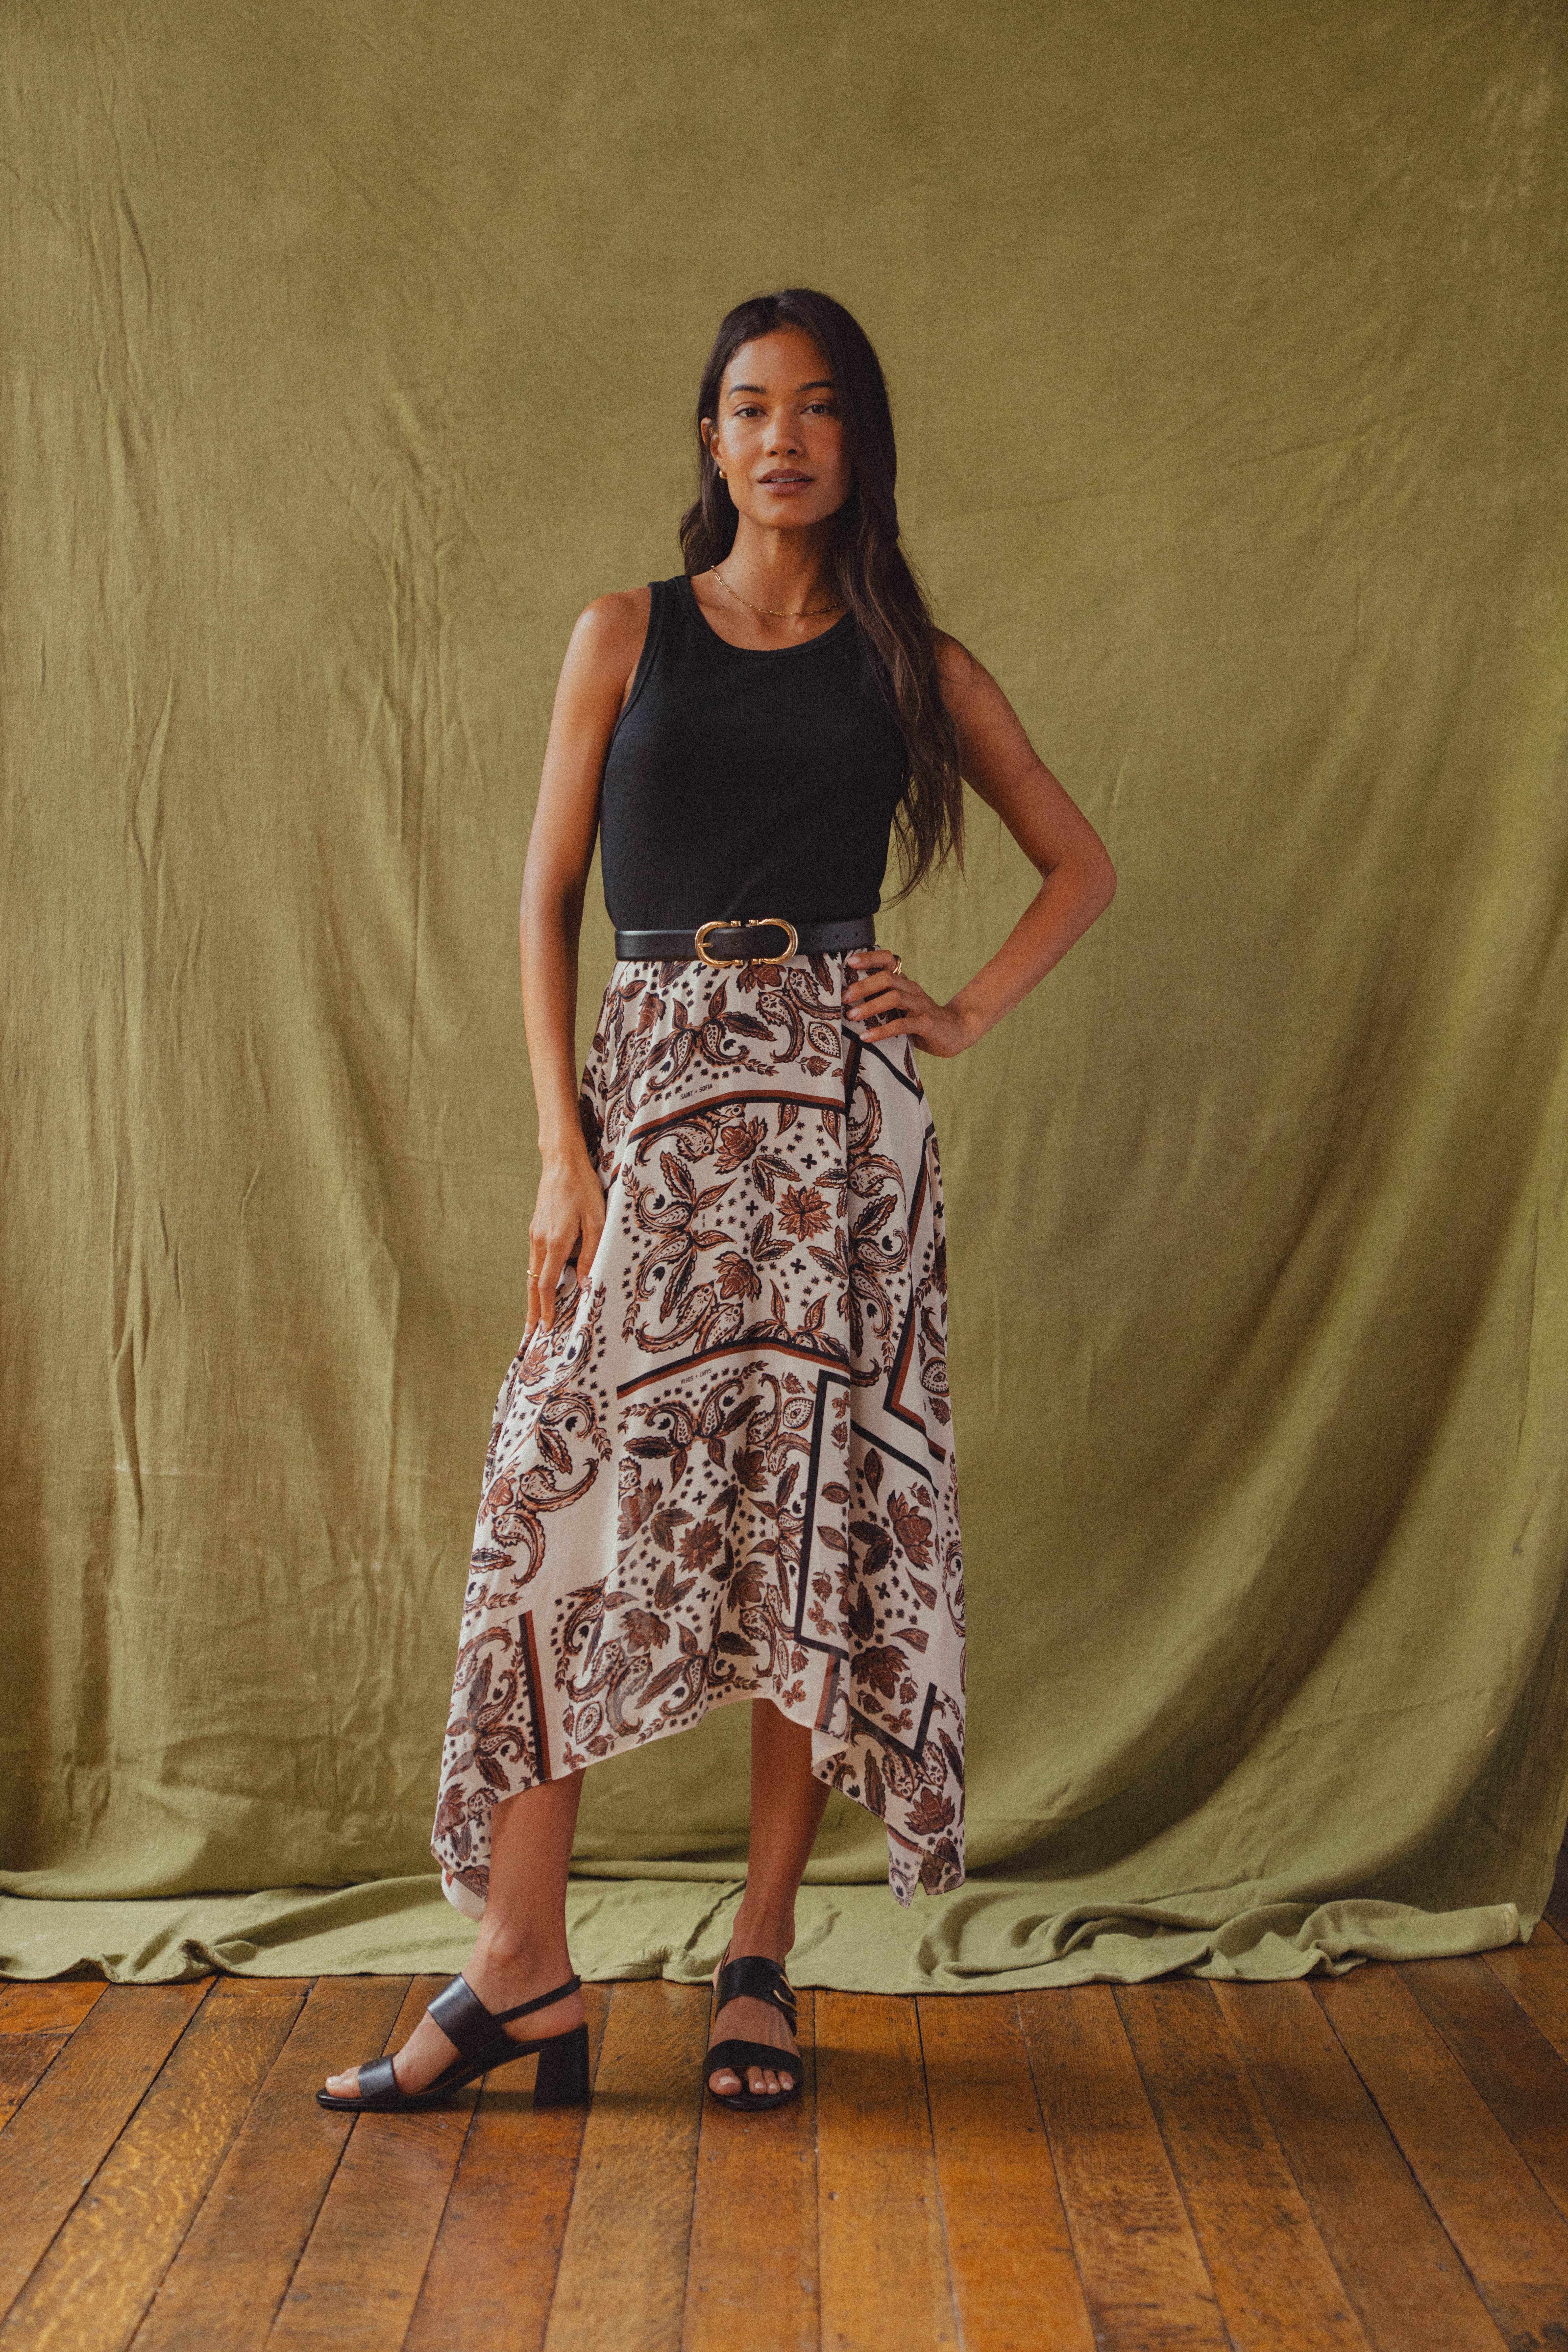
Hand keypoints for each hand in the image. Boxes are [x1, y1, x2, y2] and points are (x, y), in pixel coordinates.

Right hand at [524, 1150, 606, 1339]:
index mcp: (555, 1242)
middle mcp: (540, 1241)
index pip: (546, 1285)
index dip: (546, 1309)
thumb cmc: (583, 1189)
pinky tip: (543, 1284)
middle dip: (532, 1311)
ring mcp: (535, 1234)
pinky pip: (535, 1260)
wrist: (561, 1162)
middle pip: (533, 1284)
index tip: (545, 1329)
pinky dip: (536, 1278)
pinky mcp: (536, 1228)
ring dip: (533, 1296)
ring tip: (535, 1316)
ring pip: (532, 1273)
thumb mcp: (596, 1220)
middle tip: (530, 1334)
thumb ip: (591, 1252)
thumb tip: (585, 1283)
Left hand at [842, 948, 977, 1058]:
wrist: (956, 1031)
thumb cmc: (921, 1020)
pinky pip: (901, 1024)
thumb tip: (848, 1004)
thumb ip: (881, 1002)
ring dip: (870, 1006)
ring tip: (852, 1016)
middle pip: (887, 978)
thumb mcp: (901, 1008)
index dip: (870, 958)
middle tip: (844, 998)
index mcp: (904, 983)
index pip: (888, 960)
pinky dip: (882, 1031)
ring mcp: (920, 1005)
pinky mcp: (926, 1023)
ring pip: (894, 998)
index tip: (850, 962)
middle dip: (863, 986)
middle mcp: (912, 990)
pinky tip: (867, 1036)